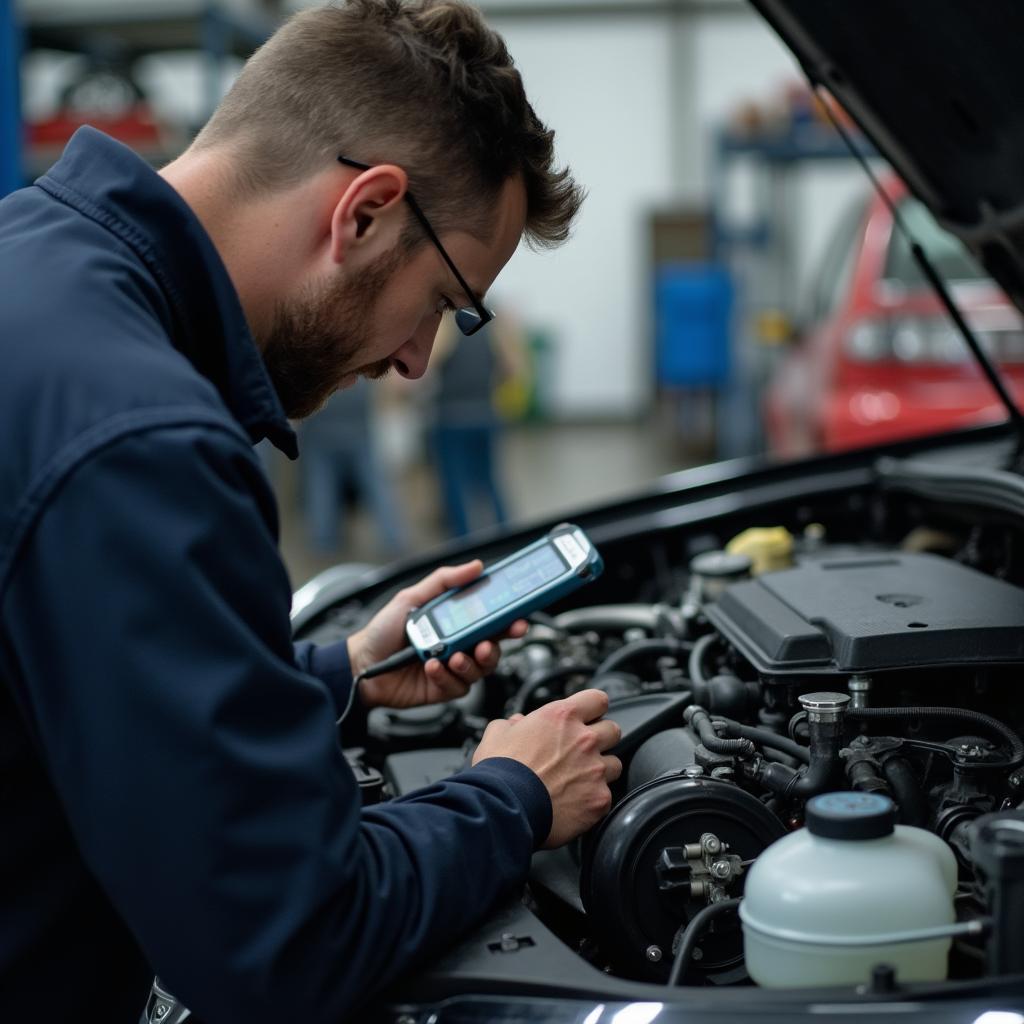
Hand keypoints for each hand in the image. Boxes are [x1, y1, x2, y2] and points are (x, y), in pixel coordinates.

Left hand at [348, 560, 527, 710]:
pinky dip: (447, 676)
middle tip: (488, 644)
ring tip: (454, 657)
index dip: (508, 620)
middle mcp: (459, 646)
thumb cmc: (384, 630)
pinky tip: (432, 667)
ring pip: (480, 670)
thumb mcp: (412, 597)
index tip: (517, 618)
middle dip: (496, 646)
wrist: (360, 664)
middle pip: (493, 648)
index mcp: (456, 623)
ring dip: (471, 663)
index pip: (490, 621)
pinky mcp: (443, 688)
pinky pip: (458, 686)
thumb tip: (475, 565)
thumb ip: (444, 580)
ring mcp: (452, 669)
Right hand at [473, 689, 621, 847]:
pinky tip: (576, 803)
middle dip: (600, 738)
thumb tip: (517, 724)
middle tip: (582, 751)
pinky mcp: (599, 799)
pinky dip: (594, 799)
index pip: (597, 699)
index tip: (587, 717)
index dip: (592, 708)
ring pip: (615, 764)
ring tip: (579, 780)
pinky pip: (607, 795)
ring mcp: (595, 770)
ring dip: (600, 770)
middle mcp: (584, 740)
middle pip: (612, 730)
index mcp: (562, 717)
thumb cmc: (499, 772)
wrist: (504, 808)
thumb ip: (512, 724)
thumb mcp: (497, 734)